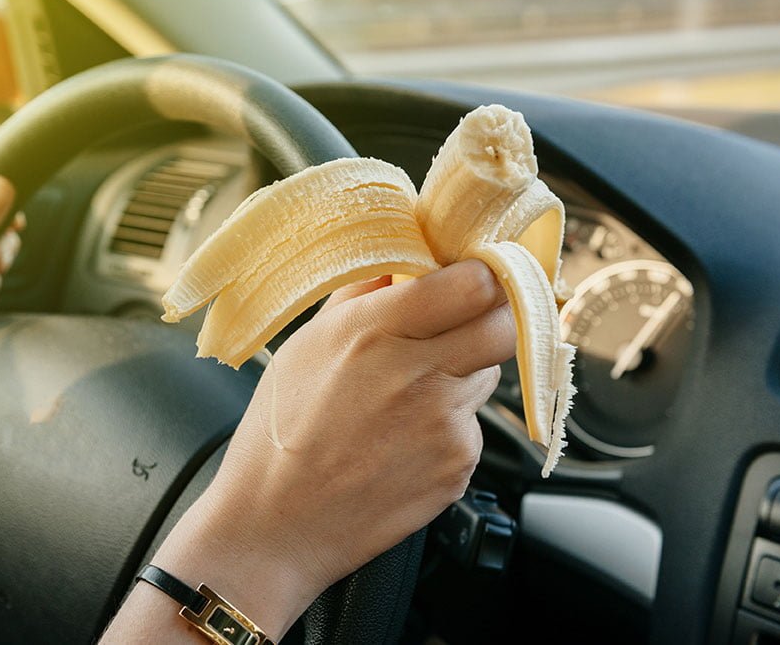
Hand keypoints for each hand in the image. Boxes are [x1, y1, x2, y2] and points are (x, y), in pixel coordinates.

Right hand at [147, 260, 515, 637]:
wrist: (276, 525)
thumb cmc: (280, 436)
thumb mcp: (306, 345)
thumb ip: (362, 293)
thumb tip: (401, 254)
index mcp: (374, 332)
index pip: (473, 282)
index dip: (479, 276)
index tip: (468, 278)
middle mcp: (417, 374)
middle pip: (503, 322)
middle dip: (491, 316)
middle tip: (463, 323)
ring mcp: (444, 423)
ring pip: (489, 372)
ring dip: (465, 370)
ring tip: (411, 393)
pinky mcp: (458, 464)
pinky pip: (473, 425)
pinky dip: (450, 424)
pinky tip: (405, 438)